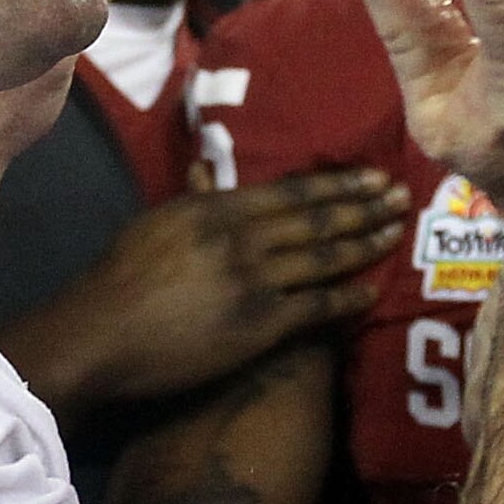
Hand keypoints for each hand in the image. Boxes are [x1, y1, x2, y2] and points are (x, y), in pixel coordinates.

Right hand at [0, 167, 410, 412]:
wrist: (100, 334)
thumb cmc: (120, 279)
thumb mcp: (156, 224)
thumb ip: (194, 199)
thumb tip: (208, 169)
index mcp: (217, 208)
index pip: (293, 191)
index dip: (339, 184)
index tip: (374, 177)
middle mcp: (242, 237)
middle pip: (319, 218)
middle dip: (366, 207)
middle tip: (403, 198)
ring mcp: (253, 280)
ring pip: (325, 258)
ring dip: (366, 244)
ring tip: (395, 234)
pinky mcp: (257, 325)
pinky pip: (316, 307)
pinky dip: (347, 298)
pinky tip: (371, 292)